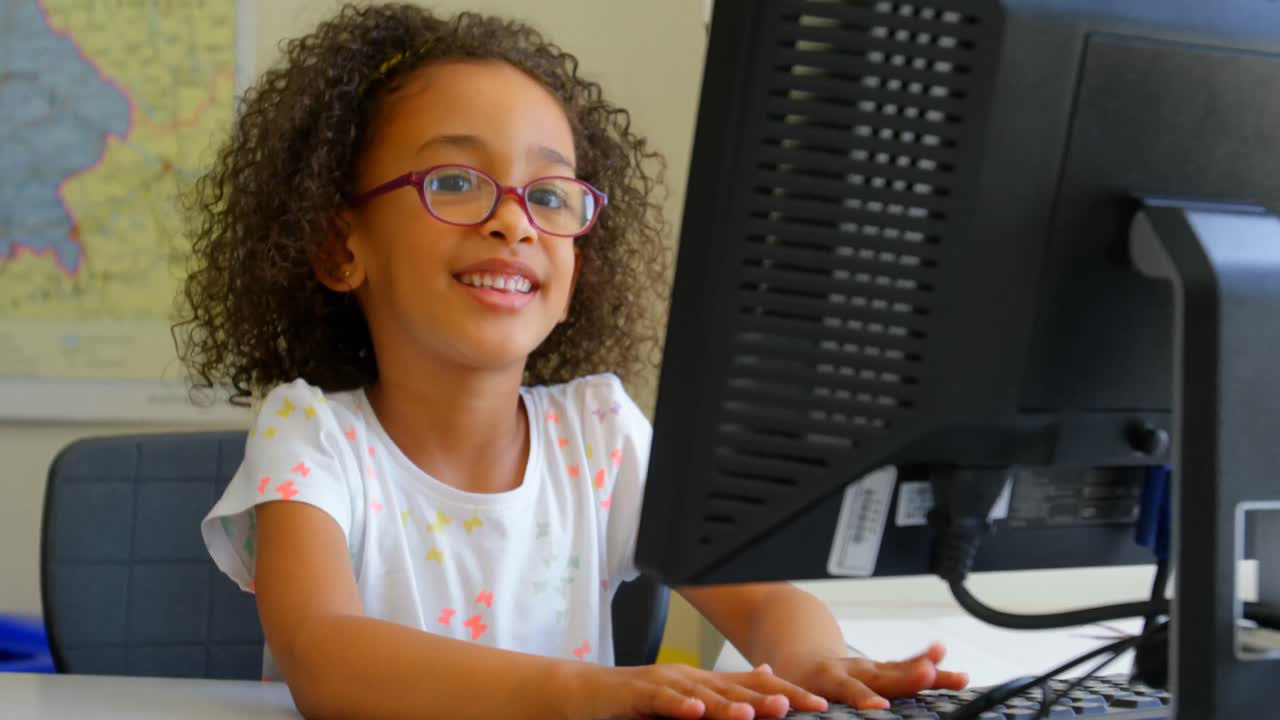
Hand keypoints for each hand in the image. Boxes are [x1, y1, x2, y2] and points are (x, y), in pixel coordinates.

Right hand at [565, 661, 830, 719]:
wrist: (583, 692)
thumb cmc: (635, 701)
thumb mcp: (686, 698)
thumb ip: (724, 691)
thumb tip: (765, 678)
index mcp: (706, 682)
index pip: (755, 685)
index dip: (788, 692)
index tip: (821, 705)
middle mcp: (690, 678)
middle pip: (737, 687)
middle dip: (772, 696)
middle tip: (804, 705)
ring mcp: (663, 684)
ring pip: (702, 694)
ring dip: (729, 703)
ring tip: (754, 713)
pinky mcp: (636, 695)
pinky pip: (660, 700)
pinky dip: (677, 705)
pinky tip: (693, 712)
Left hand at [782, 643, 968, 710]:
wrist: (801, 662)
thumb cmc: (798, 689)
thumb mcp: (795, 700)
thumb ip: (805, 709)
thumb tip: (799, 718)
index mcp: (827, 679)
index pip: (848, 690)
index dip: (862, 697)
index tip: (879, 706)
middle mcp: (852, 670)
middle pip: (882, 676)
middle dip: (905, 678)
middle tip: (927, 675)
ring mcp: (869, 669)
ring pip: (900, 671)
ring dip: (927, 671)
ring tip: (956, 675)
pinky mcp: (881, 669)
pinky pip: (906, 666)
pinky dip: (926, 662)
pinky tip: (948, 661)